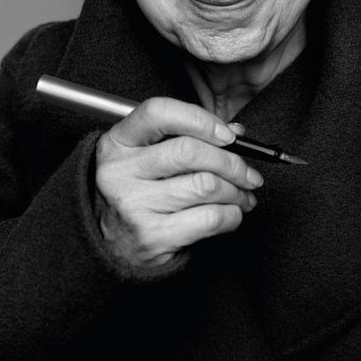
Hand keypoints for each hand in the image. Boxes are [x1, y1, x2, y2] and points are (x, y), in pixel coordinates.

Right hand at [94, 97, 262, 270]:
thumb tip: (235, 131)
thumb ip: (189, 137)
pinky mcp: (153, 236)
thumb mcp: (149, 158)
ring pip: (206, 186)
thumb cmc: (137, 195)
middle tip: (248, 174)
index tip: (228, 136)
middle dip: (232, 163)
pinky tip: (231, 214)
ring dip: (236, 191)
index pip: (159, 113)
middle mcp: (120, 171)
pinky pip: (210, 219)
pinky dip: (232, 215)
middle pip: (190, 152)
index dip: (200, 119)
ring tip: (242, 195)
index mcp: (117, 143)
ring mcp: (134, 205)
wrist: (111, 247)